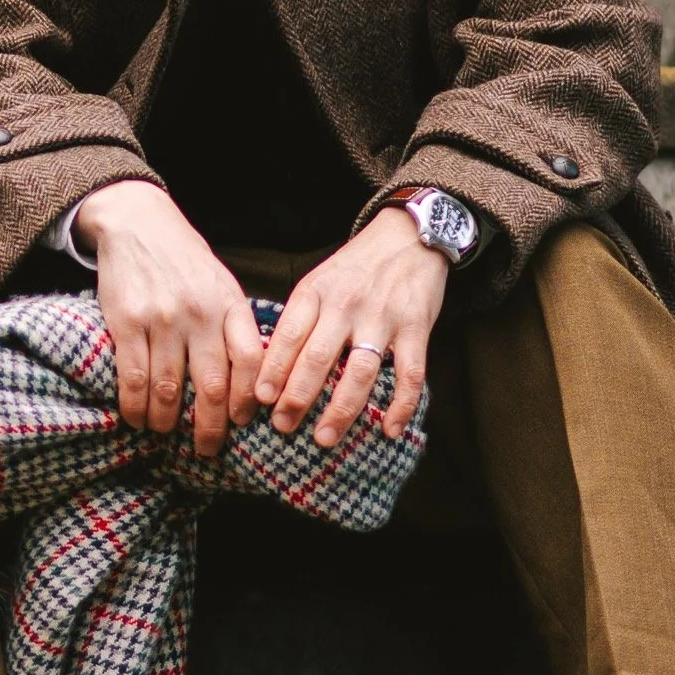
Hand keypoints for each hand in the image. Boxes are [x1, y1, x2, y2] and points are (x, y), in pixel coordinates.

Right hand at [76, 179, 264, 457]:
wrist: (137, 222)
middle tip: (206, 450)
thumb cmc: (184, 260)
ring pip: (167, 389)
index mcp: (229, 305)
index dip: (247, 401)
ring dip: (165, 422)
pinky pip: (132, 377)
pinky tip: (136, 418)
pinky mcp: (126, 321)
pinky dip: (135, 407)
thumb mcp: (222, 284)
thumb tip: (254, 380)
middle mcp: (199, 314)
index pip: (250, 362)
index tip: (241, 423)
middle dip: (208, 428)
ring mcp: (162, 318)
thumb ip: (236, 326)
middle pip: (210, 387)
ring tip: (163, 434)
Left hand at [256, 208, 446, 447]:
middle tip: (282, 426)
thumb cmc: (354, 267)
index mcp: (315, 292)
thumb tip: (271, 365)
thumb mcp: (318, 280)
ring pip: (359, 371)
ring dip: (341, 409)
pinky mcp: (416, 328)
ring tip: (324, 437)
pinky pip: (410, 373)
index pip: (288, 336)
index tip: (259, 398)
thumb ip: (299, 317)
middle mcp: (346, 306)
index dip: (273, 369)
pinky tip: (389, 430)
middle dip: (298, 396)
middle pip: (318, 357)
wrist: (407, 237)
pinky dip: (401, 405)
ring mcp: (382, 318)